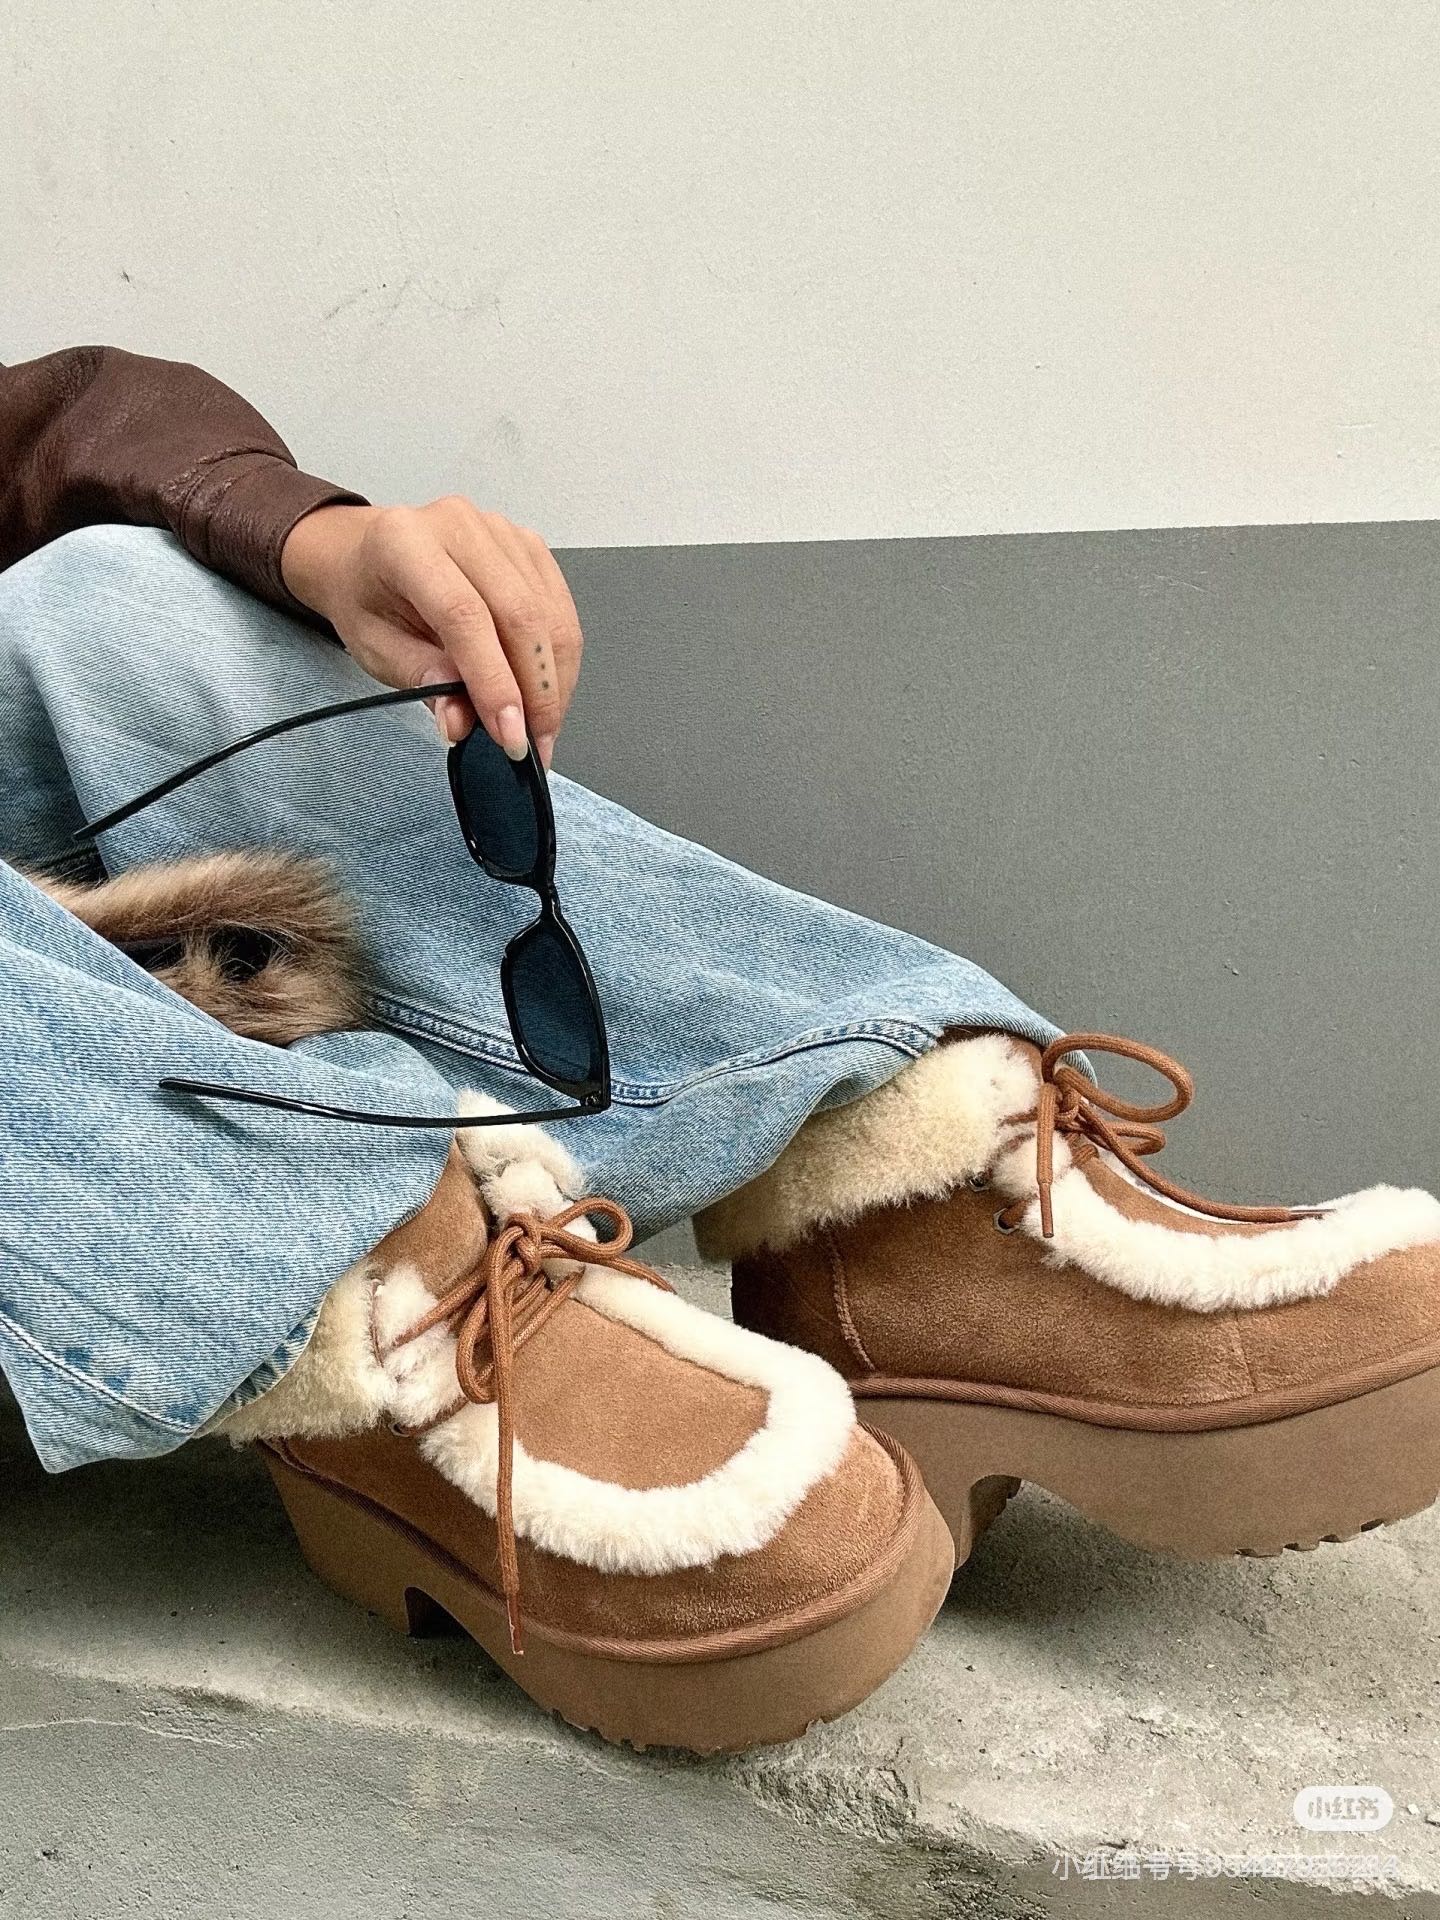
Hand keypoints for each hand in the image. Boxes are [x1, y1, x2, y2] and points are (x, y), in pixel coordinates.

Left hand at [280, 499, 582, 766]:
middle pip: (520, 614)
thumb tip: (462, 722)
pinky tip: (547, 692)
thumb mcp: (376, 648)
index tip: (510, 736)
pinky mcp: (529, 547)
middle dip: (537, 691)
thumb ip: (422, 682)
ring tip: (542, 728)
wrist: (367, 559)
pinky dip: (560, 660)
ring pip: (550, 615)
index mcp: (406, 542)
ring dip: (554, 682)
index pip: (464, 616)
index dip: (494, 682)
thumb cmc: (368, 599)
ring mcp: (501, 532)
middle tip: (535, 745)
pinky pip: (561, 610)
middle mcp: (459, 525)